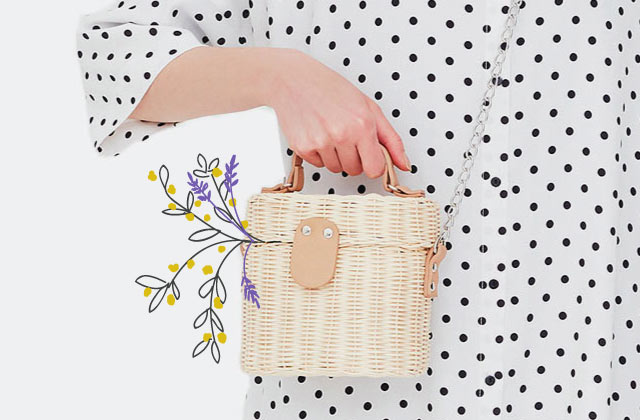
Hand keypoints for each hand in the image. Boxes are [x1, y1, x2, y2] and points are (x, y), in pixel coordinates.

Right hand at [263, 49, 410, 177]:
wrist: (294, 80)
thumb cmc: (331, 89)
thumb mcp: (369, 108)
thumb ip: (391, 139)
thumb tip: (404, 165)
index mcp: (362, 125)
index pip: (375, 169)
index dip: (373, 163)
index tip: (369, 154)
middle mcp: (342, 135)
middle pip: (355, 170)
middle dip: (354, 157)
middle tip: (346, 134)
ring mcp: (321, 143)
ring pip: (336, 168)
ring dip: (336, 155)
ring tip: (330, 131)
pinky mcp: (303, 148)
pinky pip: (319, 165)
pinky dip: (320, 153)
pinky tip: (318, 133)